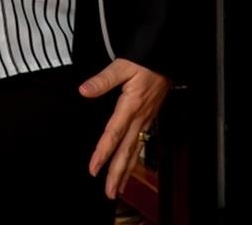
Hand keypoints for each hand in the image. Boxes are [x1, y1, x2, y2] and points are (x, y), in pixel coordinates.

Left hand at [79, 57, 171, 199]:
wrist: (166, 58)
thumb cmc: (145, 60)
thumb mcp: (123, 65)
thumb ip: (103, 79)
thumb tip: (84, 90)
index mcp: (130, 105)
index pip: (114, 133)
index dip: (103, 152)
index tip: (94, 168)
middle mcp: (139, 116)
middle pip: (127, 150)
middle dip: (118, 173)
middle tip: (110, 193)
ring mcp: (146, 118)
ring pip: (136, 150)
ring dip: (126, 170)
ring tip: (119, 188)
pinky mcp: (149, 117)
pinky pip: (141, 142)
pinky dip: (134, 158)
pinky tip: (130, 165)